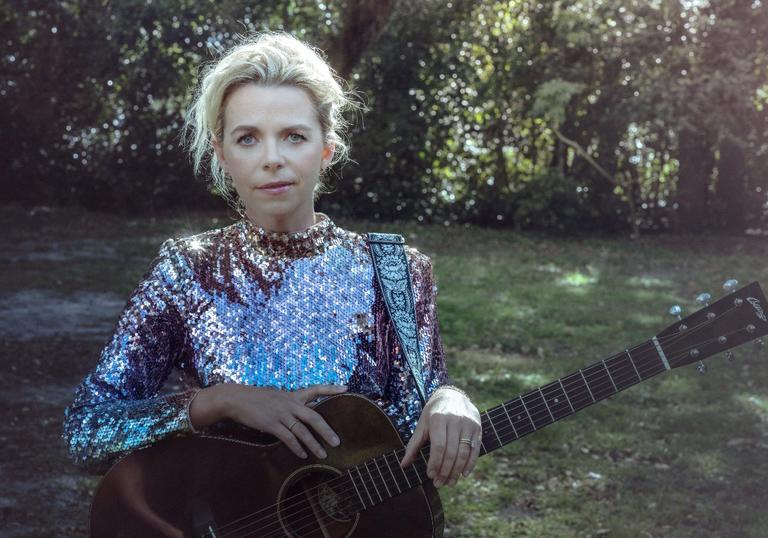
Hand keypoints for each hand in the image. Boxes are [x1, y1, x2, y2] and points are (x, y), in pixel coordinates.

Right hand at [189, 383, 346, 459]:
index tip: (345, 388)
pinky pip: (288, 438)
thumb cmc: (256, 398)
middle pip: (314, 416)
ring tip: (323, 455)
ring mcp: (281, 414)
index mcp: (292, 395)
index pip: (315, 389)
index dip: (331, 389)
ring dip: (313, 444)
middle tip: (337, 442)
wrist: (236, 399)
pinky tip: (302, 455)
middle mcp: (290, 403)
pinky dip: (296, 447)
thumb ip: (289, 403)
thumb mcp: (276, 396)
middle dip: (326, 430)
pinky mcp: (271, 424)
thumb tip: (298, 412)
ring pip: (302, 431)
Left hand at [399, 387, 480, 486]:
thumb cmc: (433, 413)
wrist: (452, 395)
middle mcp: (455, 420)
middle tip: (439, 483)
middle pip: (452, 452)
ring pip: (464, 453)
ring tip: (449, 482)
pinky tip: (463, 474)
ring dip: (457, 471)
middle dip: (445, 471)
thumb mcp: (422, 425)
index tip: (430, 475)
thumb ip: (413, 445)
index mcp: (438, 418)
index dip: (435, 463)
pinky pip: (475, 449)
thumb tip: (403, 465)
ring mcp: (468, 424)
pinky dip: (470, 464)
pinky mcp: (478, 427)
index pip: (438, 446)